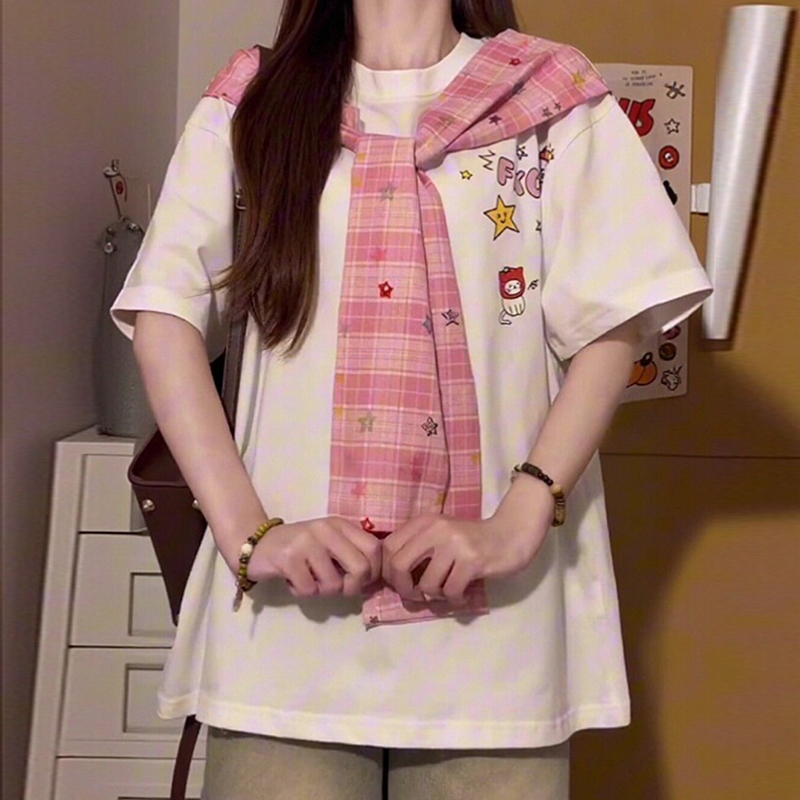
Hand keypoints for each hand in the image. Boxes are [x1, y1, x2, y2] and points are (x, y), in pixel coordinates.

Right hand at [245, 516, 381, 597]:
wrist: (258, 544)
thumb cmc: (299, 549)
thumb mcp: (329, 544)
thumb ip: (351, 554)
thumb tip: (375, 580)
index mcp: (340, 524)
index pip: (374, 548)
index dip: (373, 571)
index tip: (361, 581)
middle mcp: (325, 529)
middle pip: (360, 568)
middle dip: (351, 587)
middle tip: (336, 587)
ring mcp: (306, 543)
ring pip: (333, 584)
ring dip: (321, 591)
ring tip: (308, 579)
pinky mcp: (288, 559)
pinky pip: (309, 590)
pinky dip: (301, 592)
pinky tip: (293, 580)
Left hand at [381, 502, 550, 603]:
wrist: (511, 535)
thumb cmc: (472, 539)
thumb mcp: (440, 534)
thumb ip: (417, 547)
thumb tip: (392, 577)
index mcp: (424, 521)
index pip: (387, 547)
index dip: (388, 571)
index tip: (401, 582)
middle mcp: (436, 529)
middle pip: (398, 565)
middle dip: (404, 589)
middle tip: (417, 596)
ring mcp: (454, 544)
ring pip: (427, 584)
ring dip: (435, 596)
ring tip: (447, 592)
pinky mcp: (472, 561)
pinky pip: (451, 591)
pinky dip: (455, 600)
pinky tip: (463, 595)